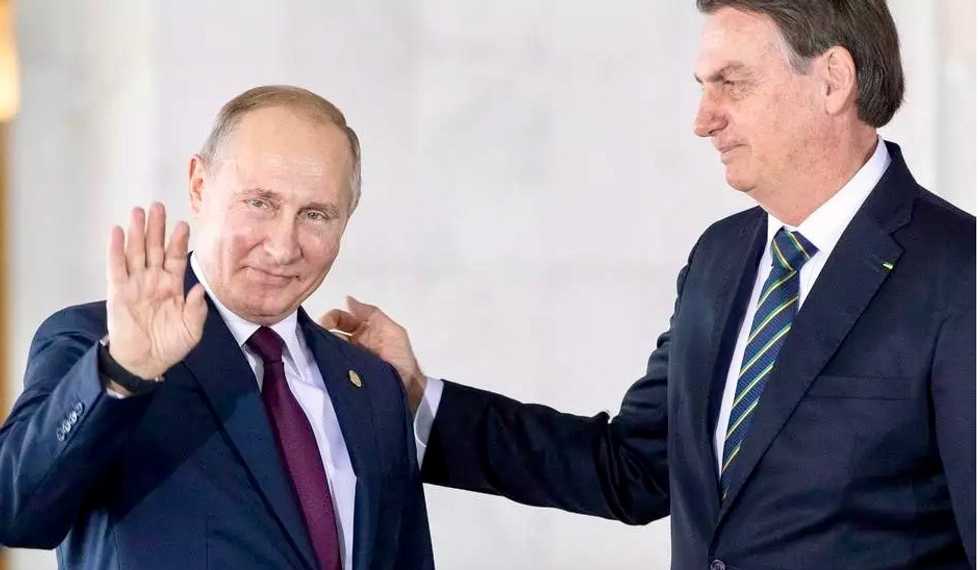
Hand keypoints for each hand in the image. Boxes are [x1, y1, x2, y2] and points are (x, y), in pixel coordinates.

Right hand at [105, 203, 206, 380]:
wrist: (145, 361)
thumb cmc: (170, 345)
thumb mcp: (191, 329)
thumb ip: (196, 309)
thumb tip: (199, 288)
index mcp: (173, 286)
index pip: (176, 258)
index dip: (178, 241)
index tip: (183, 224)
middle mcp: (154, 280)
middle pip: (155, 248)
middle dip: (157, 227)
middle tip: (158, 205)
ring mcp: (135, 284)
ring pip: (136, 252)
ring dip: (137, 232)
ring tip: (139, 210)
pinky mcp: (118, 291)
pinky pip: (116, 267)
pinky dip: (117, 249)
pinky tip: (118, 232)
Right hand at [320, 297, 425, 412]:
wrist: (408, 388)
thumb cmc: (402, 359)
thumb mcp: (393, 331)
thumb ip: (372, 314)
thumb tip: (348, 299)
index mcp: (363, 330)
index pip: (341, 319)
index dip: (332, 318)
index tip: (324, 323)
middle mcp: (352, 344)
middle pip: (331, 333)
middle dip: (321, 332)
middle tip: (314, 337)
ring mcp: (348, 360)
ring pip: (329, 350)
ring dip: (322, 348)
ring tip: (314, 349)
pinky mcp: (345, 376)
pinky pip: (332, 367)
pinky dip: (324, 363)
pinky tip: (319, 362)